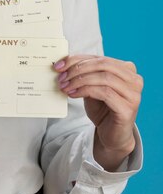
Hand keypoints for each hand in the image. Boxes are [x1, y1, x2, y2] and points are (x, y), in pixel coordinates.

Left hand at [54, 54, 142, 169]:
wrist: (112, 135)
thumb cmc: (102, 108)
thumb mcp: (91, 86)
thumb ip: (84, 73)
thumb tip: (64, 62)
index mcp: (127, 69)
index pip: (99, 58)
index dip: (77, 59)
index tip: (59, 65)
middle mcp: (134, 80)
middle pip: (103, 65)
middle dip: (79, 68)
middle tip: (62, 76)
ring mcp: (133, 94)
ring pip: (104, 78)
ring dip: (80, 80)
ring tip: (66, 86)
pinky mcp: (128, 108)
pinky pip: (104, 93)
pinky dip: (85, 91)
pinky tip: (73, 94)